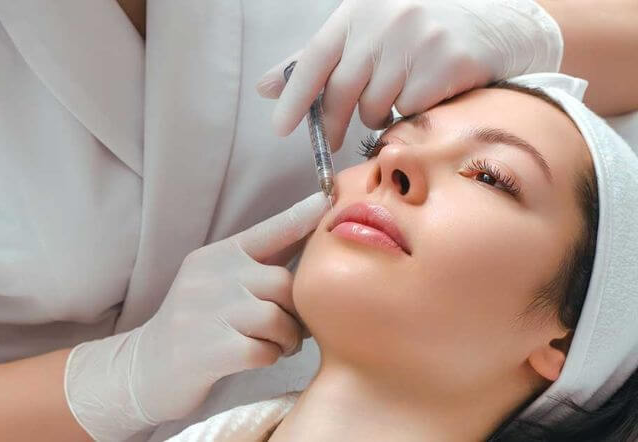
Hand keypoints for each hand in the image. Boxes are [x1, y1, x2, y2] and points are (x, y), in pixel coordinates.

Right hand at [132, 192, 328, 422]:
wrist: (145, 368)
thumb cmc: (195, 323)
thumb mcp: (217, 281)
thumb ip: (258, 262)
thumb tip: (306, 232)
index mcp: (217, 256)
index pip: (267, 231)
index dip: (300, 216)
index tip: (327, 199)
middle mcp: (211, 276)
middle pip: (283, 283)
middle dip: (295, 311)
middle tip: (289, 329)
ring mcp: (207, 312)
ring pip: (278, 319)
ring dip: (286, 339)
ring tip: (273, 345)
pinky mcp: (209, 350)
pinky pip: (264, 350)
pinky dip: (269, 357)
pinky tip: (255, 357)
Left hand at [256, 0, 562, 150]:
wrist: (496, 26)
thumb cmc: (418, 33)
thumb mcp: (365, 33)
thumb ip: (318, 60)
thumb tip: (266, 87)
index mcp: (360, 9)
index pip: (315, 56)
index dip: (295, 96)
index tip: (279, 127)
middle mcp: (388, 19)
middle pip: (343, 90)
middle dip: (332, 122)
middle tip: (333, 138)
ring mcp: (420, 41)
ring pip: (375, 107)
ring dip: (376, 116)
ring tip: (394, 98)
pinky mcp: (448, 64)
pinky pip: (408, 113)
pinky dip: (407, 116)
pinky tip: (422, 98)